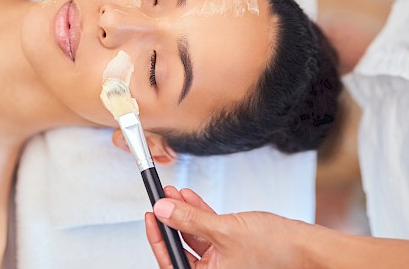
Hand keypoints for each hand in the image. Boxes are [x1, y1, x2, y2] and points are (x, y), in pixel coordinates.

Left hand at [145, 186, 302, 268]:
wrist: (303, 245)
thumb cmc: (274, 250)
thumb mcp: (223, 230)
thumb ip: (190, 219)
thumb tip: (164, 210)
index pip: (172, 261)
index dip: (157, 238)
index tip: (150, 216)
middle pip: (182, 246)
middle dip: (170, 219)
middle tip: (160, 201)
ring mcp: (222, 257)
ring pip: (193, 233)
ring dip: (183, 211)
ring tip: (173, 193)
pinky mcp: (231, 244)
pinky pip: (207, 228)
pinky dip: (199, 211)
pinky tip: (190, 197)